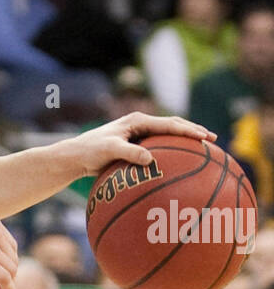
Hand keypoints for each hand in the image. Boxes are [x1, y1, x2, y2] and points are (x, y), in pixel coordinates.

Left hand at [64, 113, 215, 182]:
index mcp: (138, 121)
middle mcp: (140, 125)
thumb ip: (129, 153)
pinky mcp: (135, 146)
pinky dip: (171, 154)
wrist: (75, 156)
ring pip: (167, 137)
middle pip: (174, 126)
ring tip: (203, 151)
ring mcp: (138, 135)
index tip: (205, 138)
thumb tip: (150, 160)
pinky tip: (178, 167)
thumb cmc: (90, 151)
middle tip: (213, 140)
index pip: (170, 124)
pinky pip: (158, 149)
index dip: (189, 130)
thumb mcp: (109, 150)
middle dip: (194, 132)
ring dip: (185, 142)